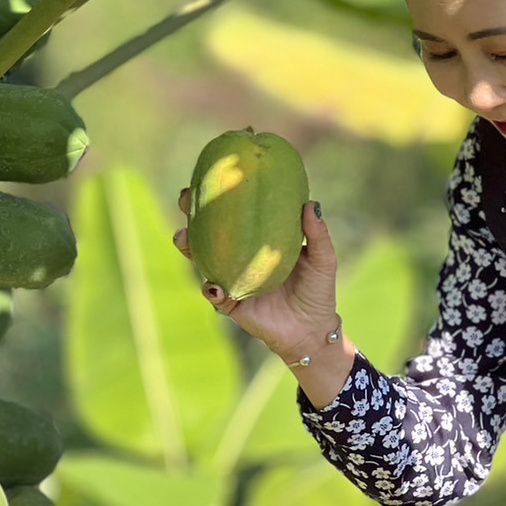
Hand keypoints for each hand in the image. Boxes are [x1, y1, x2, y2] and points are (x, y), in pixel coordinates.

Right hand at [172, 190, 340, 359]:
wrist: (311, 330)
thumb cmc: (317, 290)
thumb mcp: (322, 259)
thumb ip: (317, 234)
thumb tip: (310, 203)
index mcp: (257, 241)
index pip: (235, 214)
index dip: (220, 196)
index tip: (211, 175)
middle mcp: (240, 257)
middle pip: (208, 232)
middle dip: (191, 214)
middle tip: (186, 199)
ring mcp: (232, 279)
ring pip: (201, 260)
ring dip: (188, 247)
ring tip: (183, 237)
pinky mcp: (230, 303)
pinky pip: (215, 294)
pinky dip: (211, 288)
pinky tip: (214, 285)